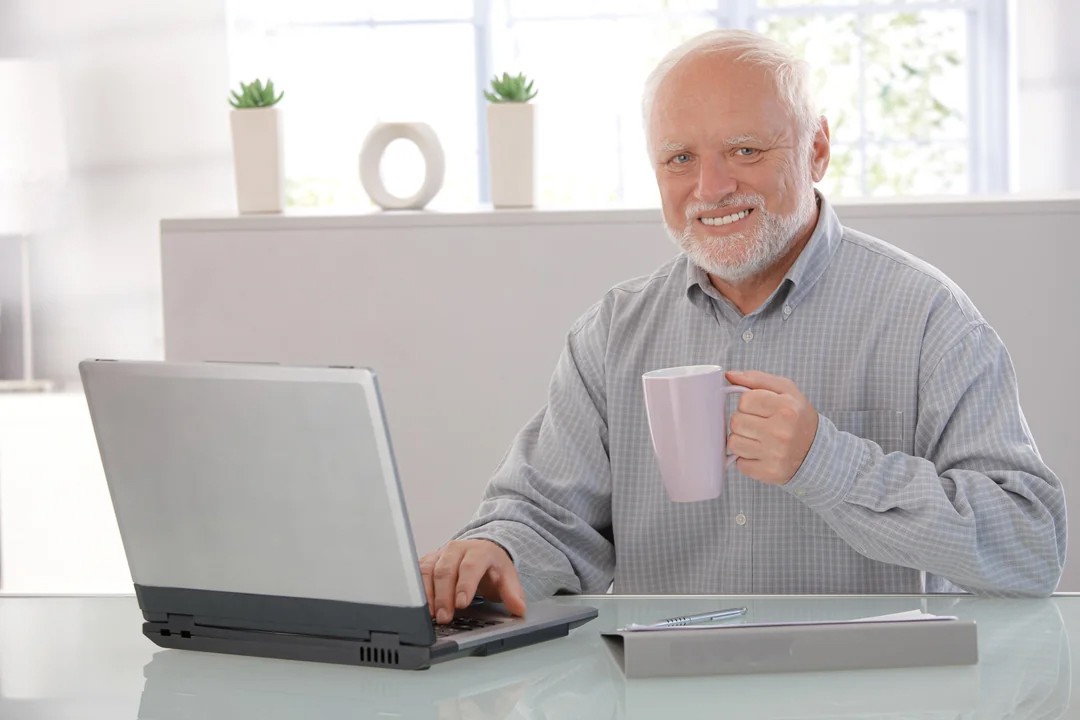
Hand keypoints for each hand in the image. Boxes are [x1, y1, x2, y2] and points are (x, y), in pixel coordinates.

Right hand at [418, 539, 526, 623]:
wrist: (480, 551)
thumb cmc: (492, 567)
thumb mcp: (507, 577)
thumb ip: (512, 593)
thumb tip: (519, 609)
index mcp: (479, 551)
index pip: (470, 566)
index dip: (465, 585)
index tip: (462, 603)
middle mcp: (457, 549)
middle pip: (446, 570)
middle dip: (444, 596)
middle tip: (445, 617)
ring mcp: (440, 554)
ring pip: (429, 571)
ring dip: (429, 595)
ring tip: (433, 615)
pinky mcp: (428, 561)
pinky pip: (419, 573)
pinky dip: (419, 590)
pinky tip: (422, 606)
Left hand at [725, 370, 818, 484]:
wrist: (817, 452)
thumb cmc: (797, 417)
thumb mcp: (786, 390)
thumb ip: (756, 379)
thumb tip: (728, 375)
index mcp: (786, 408)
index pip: (745, 400)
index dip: (748, 403)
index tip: (759, 408)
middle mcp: (781, 432)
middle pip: (736, 422)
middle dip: (743, 421)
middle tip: (758, 424)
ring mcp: (775, 455)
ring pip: (733, 443)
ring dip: (741, 440)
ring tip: (758, 439)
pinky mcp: (769, 472)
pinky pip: (740, 463)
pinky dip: (746, 458)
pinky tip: (760, 453)